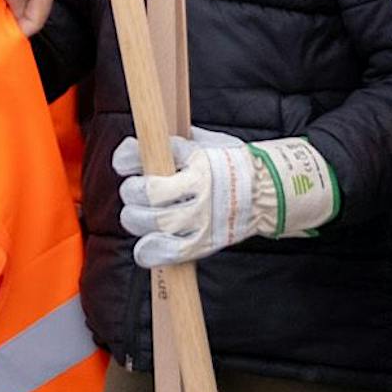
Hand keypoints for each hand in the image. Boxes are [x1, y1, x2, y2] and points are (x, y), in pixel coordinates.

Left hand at [114, 129, 337, 266]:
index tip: (121, 162)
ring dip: (137, 220)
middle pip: (152, 192)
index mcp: (199, 157)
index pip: (158, 153)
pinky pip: (176, 251)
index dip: (129, 157)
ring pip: (159, 221)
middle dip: (132, 192)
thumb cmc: (232, 165)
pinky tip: (144, 249)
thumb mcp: (208, 143)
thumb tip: (146, 139)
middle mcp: (201, 187)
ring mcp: (204, 217)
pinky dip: (154, 252)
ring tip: (134, 215)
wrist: (269, 192)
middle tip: (132, 191)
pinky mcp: (207, 241)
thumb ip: (178, 142)